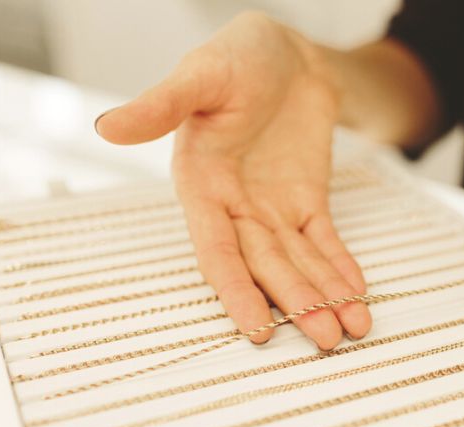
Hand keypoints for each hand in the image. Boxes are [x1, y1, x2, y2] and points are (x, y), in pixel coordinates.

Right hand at [95, 12, 370, 349]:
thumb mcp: (200, 74)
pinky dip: (340, 266)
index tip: (256, 327)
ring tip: (352, 327)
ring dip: (324, 295)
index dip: (236, 290)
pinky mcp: (306, 200)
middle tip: (325, 338)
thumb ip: (160, 105)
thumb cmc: (237, 57)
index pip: (218, 251)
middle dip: (297, 303)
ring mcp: (273, 207)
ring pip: (298, 262)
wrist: (287, 52)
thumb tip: (108, 126)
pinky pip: (323, 240)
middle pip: (267, 266)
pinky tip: (355, 292)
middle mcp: (236, 205)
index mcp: (202, 185)